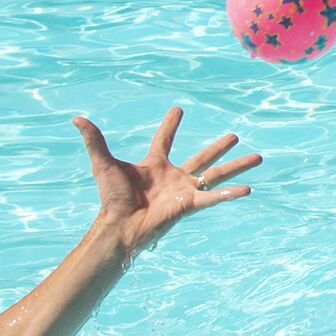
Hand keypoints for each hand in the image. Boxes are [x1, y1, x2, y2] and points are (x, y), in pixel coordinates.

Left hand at [79, 108, 257, 256]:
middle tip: (235, 136)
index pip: (165, 140)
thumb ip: (94, 141)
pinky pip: (214, 197)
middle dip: (219, 147)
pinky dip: (230, 194)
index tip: (178, 110)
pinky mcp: (190, 204)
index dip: (170, 125)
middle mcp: (173, 176)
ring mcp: (185, 191)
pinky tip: (247, 190)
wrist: (120, 225)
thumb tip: (76, 119)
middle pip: (202, 157)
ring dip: (237, 166)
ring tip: (258, 157)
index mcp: (154, 165)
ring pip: (217, 174)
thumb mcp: (103, 164)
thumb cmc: (111, 198)